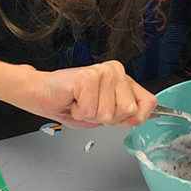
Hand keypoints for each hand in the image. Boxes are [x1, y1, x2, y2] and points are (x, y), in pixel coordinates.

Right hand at [13, 61, 156, 127]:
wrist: (41, 94)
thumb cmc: (70, 104)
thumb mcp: (104, 115)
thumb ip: (125, 114)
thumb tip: (142, 117)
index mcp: (123, 79)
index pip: (149, 102)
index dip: (136, 118)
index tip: (119, 119)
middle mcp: (116, 71)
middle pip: (127, 111)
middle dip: (106, 119)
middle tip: (90, 107)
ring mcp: (103, 72)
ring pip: (108, 113)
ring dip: (90, 116)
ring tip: (80, 104)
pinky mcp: (88, 77)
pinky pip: (92, 110)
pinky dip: (80, 113)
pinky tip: (73, 101)